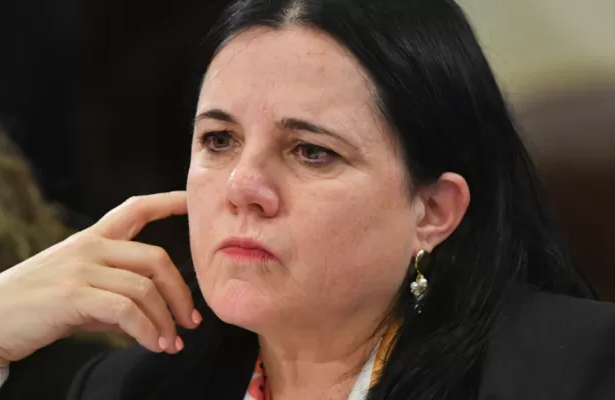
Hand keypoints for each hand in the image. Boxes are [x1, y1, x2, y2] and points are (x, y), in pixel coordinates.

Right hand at [0, 191, 200, 365]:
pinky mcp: (73, 296)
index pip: (136, 210)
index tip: (190, 202)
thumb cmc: (37, 305)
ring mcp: (81, 269)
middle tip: (191, 320)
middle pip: (155, 258)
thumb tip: (154, 315)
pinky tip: (153, 345)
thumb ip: (116, 291)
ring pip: (144, 288)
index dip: (167, 202)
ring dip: (165, 320)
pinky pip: (126, 311)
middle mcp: (89, 247)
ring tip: (172, 343)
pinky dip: (147, 331)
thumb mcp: (80, 287)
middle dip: (180, 291)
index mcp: (92, 239)